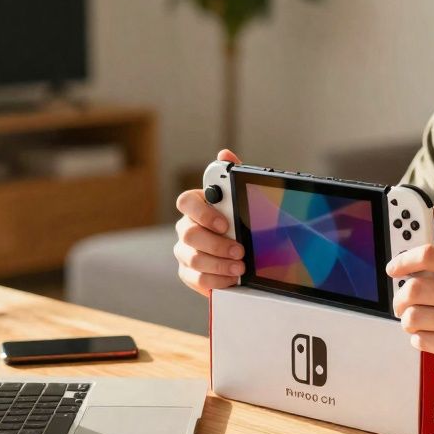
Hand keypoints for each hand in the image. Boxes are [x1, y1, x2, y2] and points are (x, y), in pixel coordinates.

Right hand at [174, 149, 245, 296]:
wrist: (248, 256)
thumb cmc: (242, 223)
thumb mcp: (244, 199)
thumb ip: (235, 176)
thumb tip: (225, 153)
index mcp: (197, 206)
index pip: (186, 202)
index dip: (203, 212)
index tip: (224, 223)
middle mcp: (187, 227)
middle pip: (188, 234)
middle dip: (216, 244)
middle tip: (239, 250)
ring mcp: (185, 251)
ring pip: (192, 258)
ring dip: (219, 264)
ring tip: (240, 267)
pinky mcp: (188, 273)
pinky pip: (196, 278)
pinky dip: (216, 280)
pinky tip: (231, 278)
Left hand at [386, 207, 433, 385]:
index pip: (430, 255)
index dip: (403, 260)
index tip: (393, 268)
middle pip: (415, 289)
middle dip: (400, 297)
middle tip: (401, 301)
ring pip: (414, 318)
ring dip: (408, 320)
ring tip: (415, 320)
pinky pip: (424, 341)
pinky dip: (419, 339)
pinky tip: (430, 335)